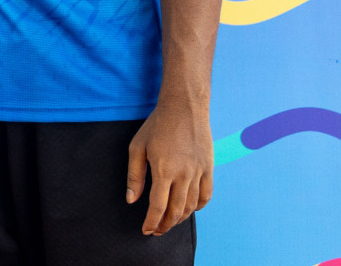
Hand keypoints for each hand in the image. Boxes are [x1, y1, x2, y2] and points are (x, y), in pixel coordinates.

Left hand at [126, 99, 212, 235]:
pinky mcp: (209, 169)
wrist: (184, 109)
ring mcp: (199, 173)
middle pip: (176, 211)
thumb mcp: (137, 147)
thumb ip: (135, 176)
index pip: (158, 207)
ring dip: (180, 218)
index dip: (151, 222)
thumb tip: (131, 200)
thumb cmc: (156, 126)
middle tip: (156, 230)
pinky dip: (198, 207)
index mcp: (163, 170)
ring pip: (191, 206)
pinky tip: (189, 209)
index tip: (146, 230)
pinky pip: (206, 195)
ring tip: (169, 222)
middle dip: (165, 225)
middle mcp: (184, 175)